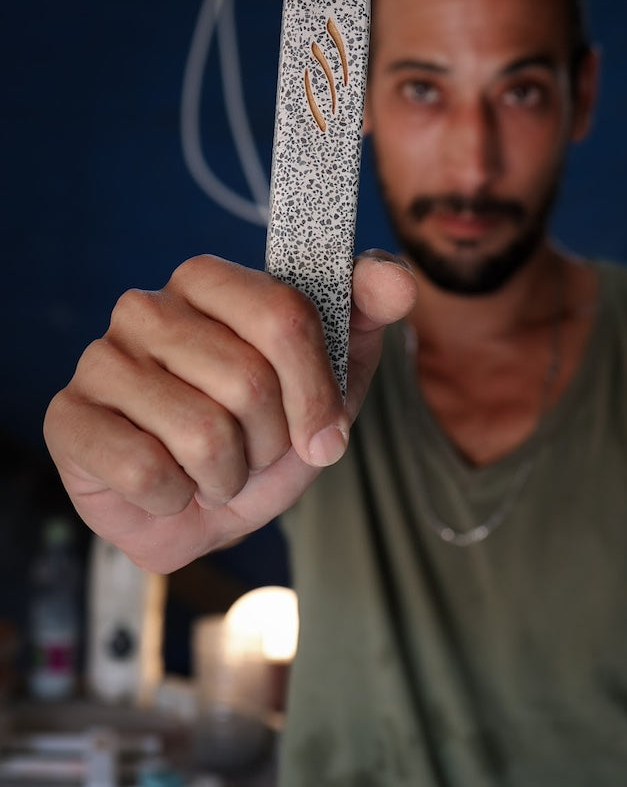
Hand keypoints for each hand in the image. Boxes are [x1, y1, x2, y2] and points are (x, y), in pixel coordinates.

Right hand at [43, 252, 415, 572]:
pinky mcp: (68, 419)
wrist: (208, 507)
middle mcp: (146, 307)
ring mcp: (101, 359)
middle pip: (248, 380)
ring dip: (228, 475)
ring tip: (214, 469)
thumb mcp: (334, 372)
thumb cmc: (268, 433)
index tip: (324, 434)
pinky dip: (177, 498)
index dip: (315, 391)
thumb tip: (397, 279)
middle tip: (254, 450)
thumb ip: (369, 312)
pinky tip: (170, 486)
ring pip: (202, 432)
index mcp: (208, 281)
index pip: (285, 317)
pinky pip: (147, 470)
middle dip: (271, 441)